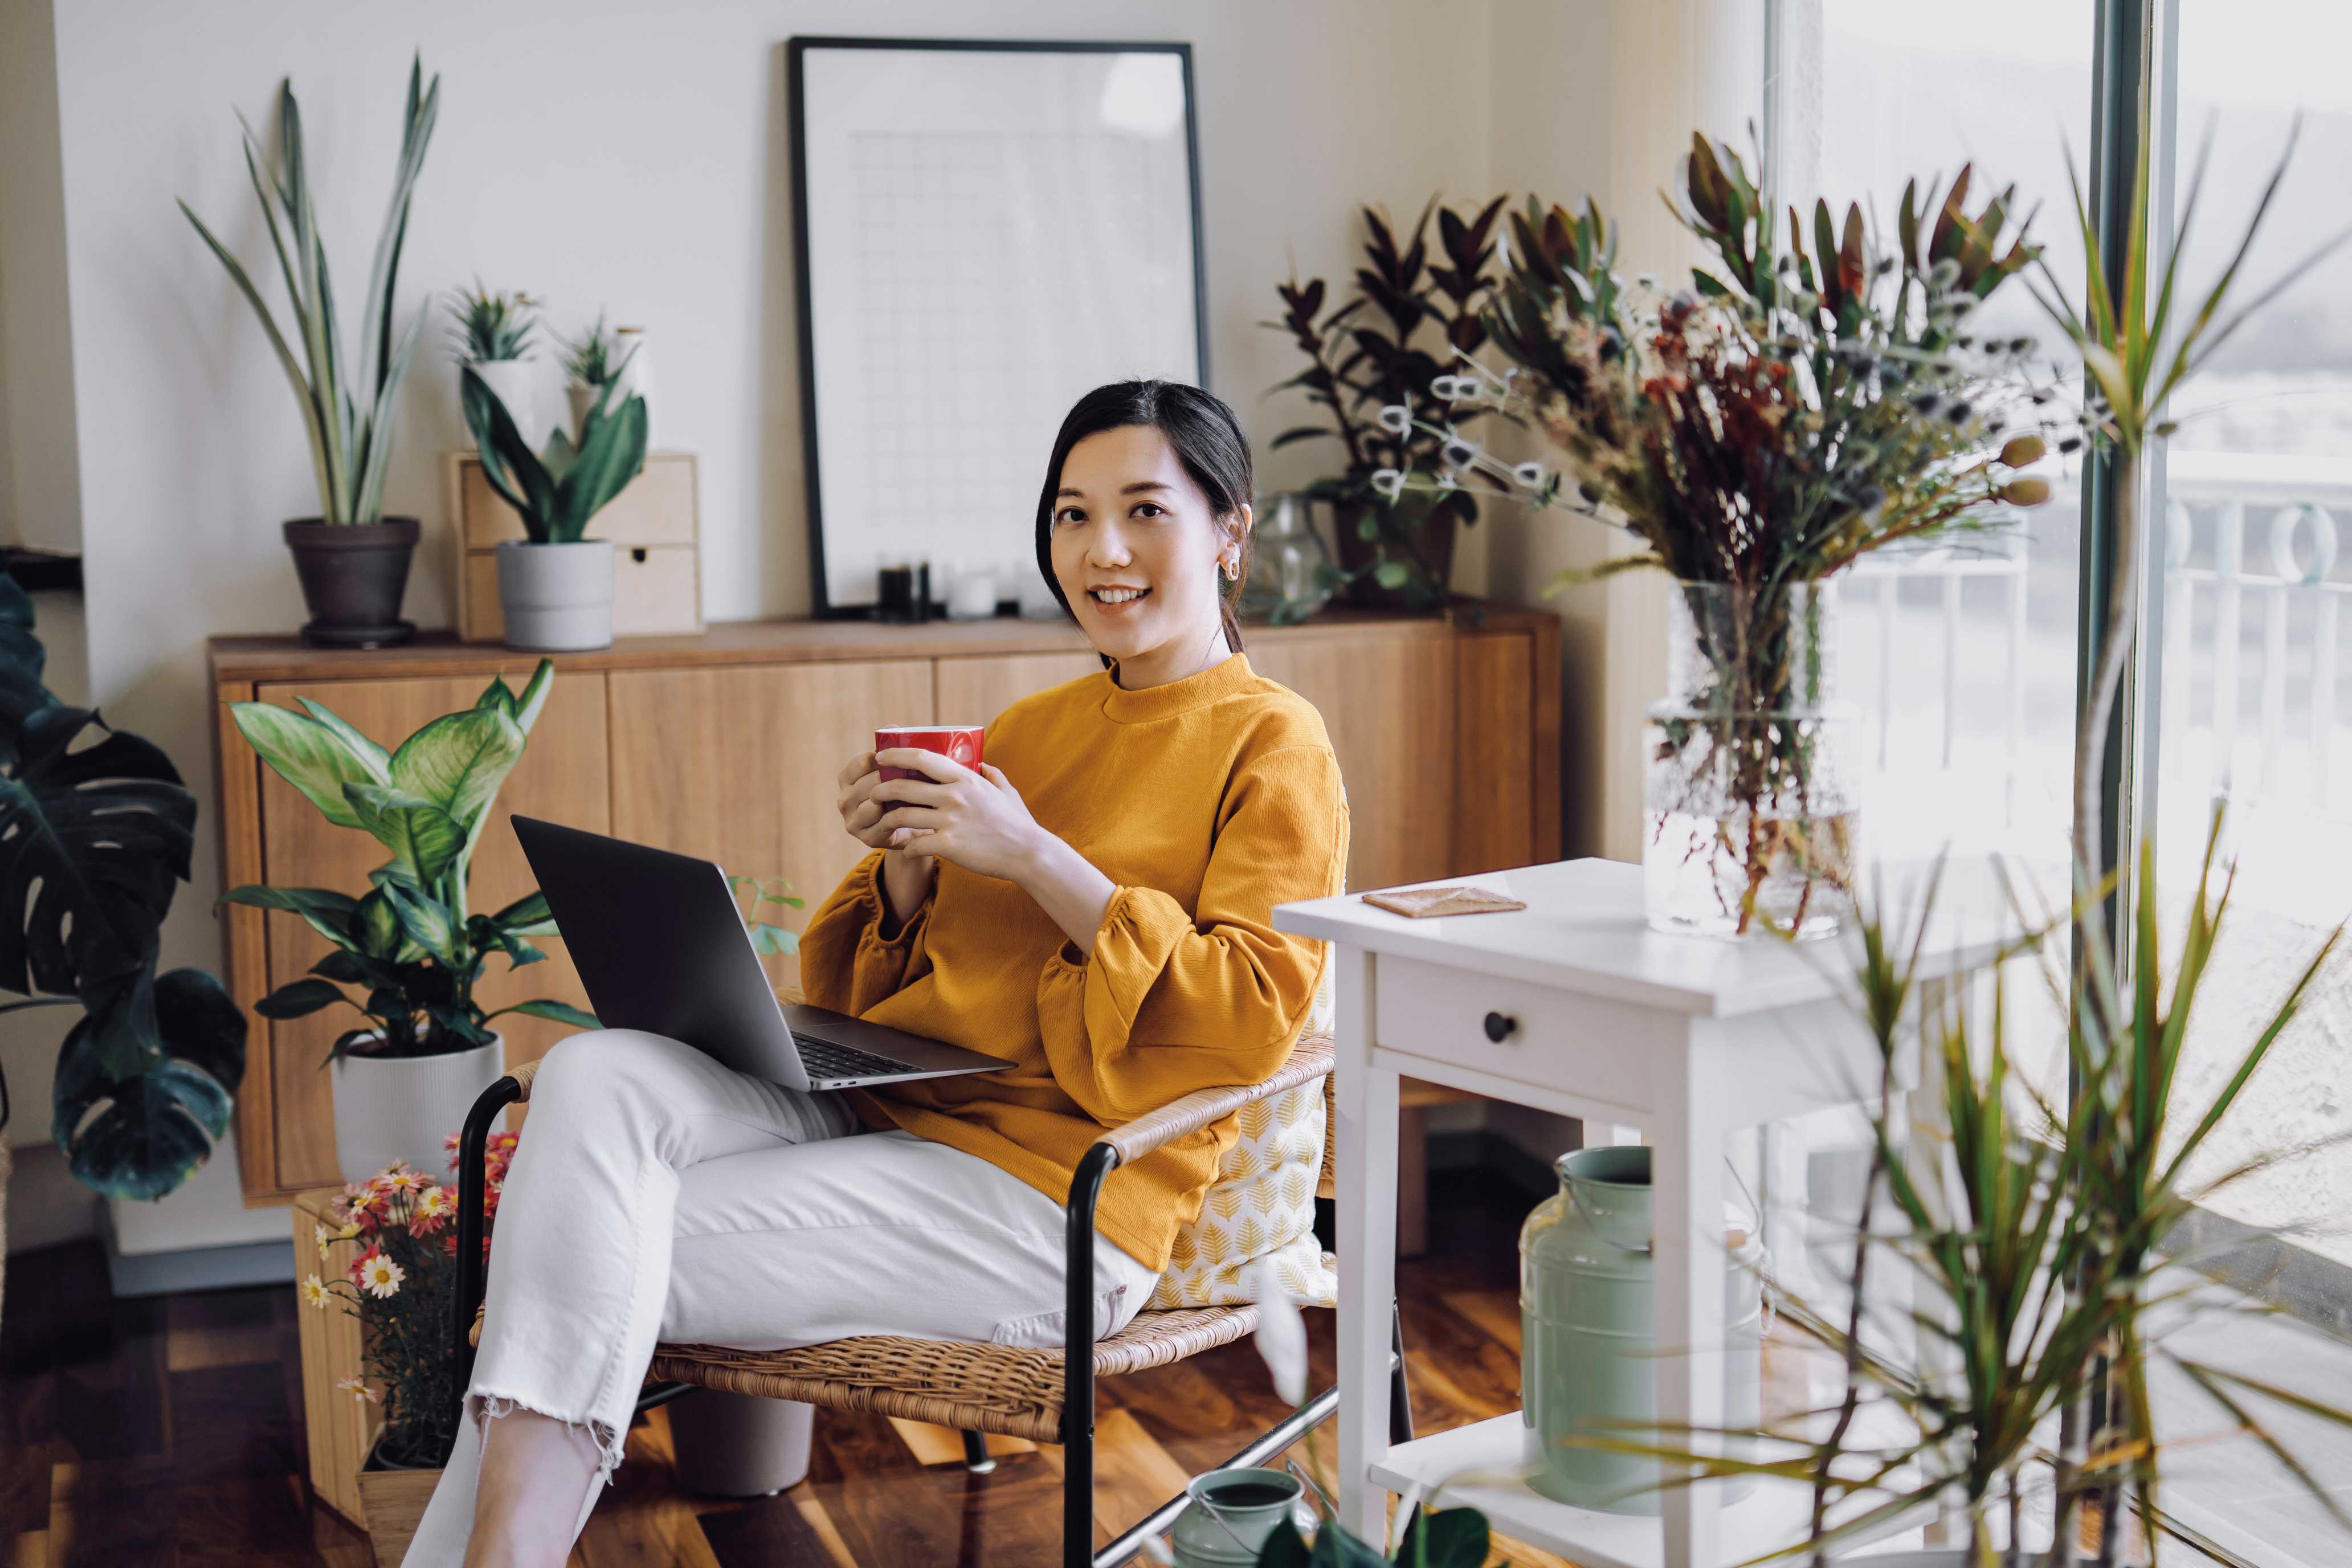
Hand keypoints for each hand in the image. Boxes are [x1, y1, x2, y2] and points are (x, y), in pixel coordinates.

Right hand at [836, 751, 928, 856]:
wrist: (913, 825)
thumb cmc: (903, 791)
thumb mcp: (896, 768)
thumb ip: (892, 747)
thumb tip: (891, 726)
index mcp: (847, 778)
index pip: (860, 762)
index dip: (882, 760)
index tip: (901, 760)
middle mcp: (844, 800)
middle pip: (867, 783)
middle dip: (890, 779)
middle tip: (914, 777)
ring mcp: (853, 821)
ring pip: (872, 804)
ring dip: (894, 798)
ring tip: (914, 793)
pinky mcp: (867, 838)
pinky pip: (882, 824)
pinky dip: (898, 816)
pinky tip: (912, 811)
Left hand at [868, 749, 1044, 882]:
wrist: (1028, 853)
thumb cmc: (1018, 822)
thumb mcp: (1007, 791)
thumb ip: (992, 774)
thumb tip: (983, 763)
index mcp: (965, 778)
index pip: (921, 758)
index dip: (895, 755)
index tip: (880, 756)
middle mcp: (954, 796)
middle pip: (903, 786)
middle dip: (880, 789)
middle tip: (873, 793)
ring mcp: (950, 821)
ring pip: (902, 815)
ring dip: (887, 820)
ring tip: (882, 823)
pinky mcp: (949, 845)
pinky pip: (914, 844)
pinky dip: (906, 847)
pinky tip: (906, 849)